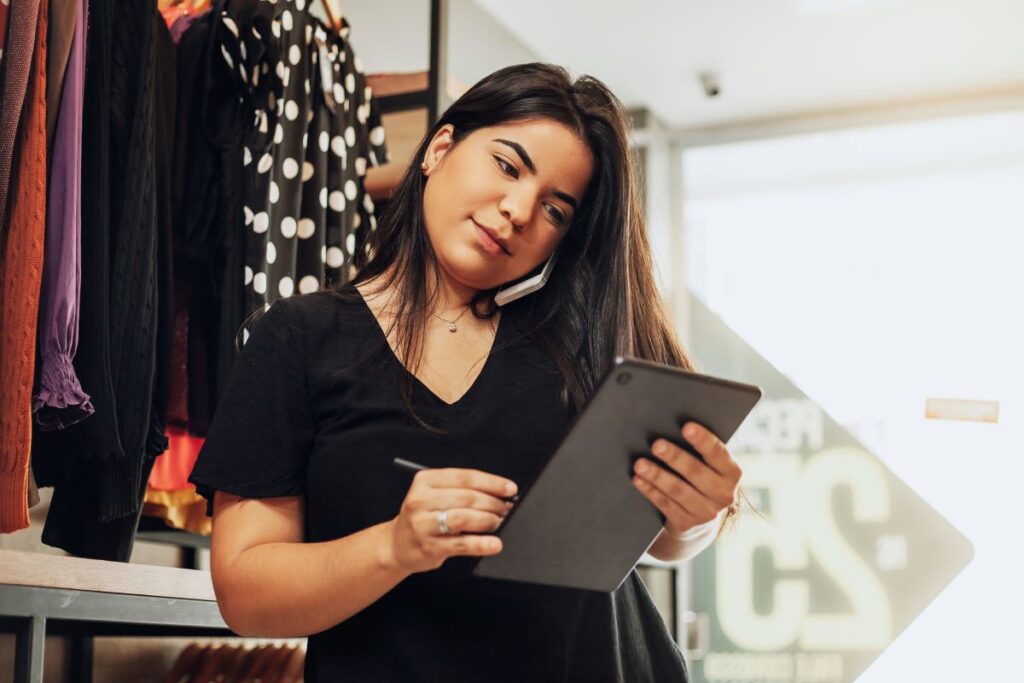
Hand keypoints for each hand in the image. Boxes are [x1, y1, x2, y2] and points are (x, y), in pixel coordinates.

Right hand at [387, 468, 516, 573]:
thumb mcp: (434, 495)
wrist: (397, 544)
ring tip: (499, 522)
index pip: (464, 477)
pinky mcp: (429, 547)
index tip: (509, 488)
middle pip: (466, 498)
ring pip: (463, 519)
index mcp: (425, 481)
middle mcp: (421, 500)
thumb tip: (499, 494)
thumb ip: (462, 491)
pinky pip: (461, 544)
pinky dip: (481, 544)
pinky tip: (493, 544)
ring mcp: (423, 524)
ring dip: (488, 520)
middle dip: (493, 503)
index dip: (491, 482)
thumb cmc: (423, 517)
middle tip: (507, 508)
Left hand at [631, 422, 741, 536]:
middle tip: (656, 444)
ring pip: (679, 490)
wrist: (699, 518)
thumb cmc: (700, 477)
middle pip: (696, 472)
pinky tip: (638, 480)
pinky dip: (650, 491)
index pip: (718, 453)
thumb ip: (698, 449)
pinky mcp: (687, 524)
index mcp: (731, 473)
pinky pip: (666, 505)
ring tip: (640, 464)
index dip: (703, 440)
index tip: (686, 426)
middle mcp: (724, 494)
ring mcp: (706, 512)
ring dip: (658, 475)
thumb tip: (669, 423)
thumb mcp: (708, 465)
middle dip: (675, 457)